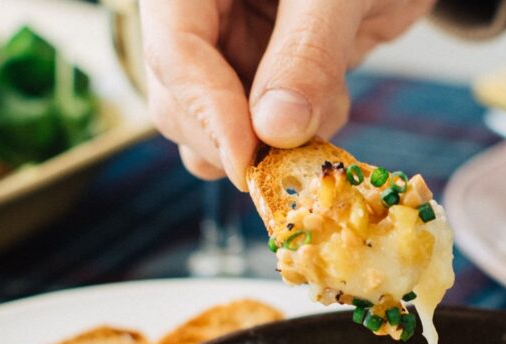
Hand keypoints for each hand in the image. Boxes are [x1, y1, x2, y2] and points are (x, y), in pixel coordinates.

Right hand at [140, 0, 434, 189]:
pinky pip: (260, 136)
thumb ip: (307, 54)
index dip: (207, 113)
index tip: (248, 164)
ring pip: (217, 132)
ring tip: (329, 104)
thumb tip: (274, 130)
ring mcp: (230, 51)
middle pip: (179, 103)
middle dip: (238, 141)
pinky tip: (332, 102)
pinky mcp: (262, 81)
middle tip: (297, 154)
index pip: (174, 53)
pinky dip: (296, 141)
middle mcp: (200, 17)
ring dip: (271, 146)